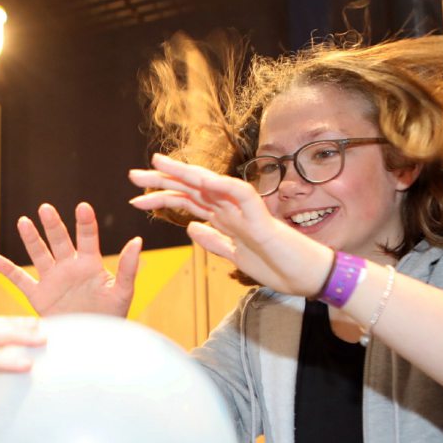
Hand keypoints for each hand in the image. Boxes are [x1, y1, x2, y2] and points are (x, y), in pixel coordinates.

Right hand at [0, 202, 141, 317]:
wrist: (93, 344)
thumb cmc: (112, 318)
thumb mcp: (123, 292)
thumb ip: (128, 267)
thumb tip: (137, 240)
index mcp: (90, 264)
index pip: (87, 237)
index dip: (85, 223)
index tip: (83, 207)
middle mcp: (69, 268)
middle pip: (59, 241)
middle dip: (53, 225)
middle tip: (46, 208)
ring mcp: (53, 281)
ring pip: (39, 255)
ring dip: (31, 239)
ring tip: (23, 221)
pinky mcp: (39, 297)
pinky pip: (21, 281)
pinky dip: (8, 271)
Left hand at [128, 154, 332, 297]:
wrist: (309, 277)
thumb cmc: (279, 266)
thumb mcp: (236, 257)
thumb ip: (214, 241)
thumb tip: (191, 228)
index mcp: (225, 219)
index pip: (188, 202)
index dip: (162, 198)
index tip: (136, 199)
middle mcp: (232, 210)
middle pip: (192, 189)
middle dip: (162, 181)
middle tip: (132, 175)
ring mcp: (246, 211)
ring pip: (211, 184)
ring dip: (184, 174)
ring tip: (157, 165)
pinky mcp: (262, 218)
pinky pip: (240, 194)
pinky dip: (220, 185)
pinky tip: (200, 179)